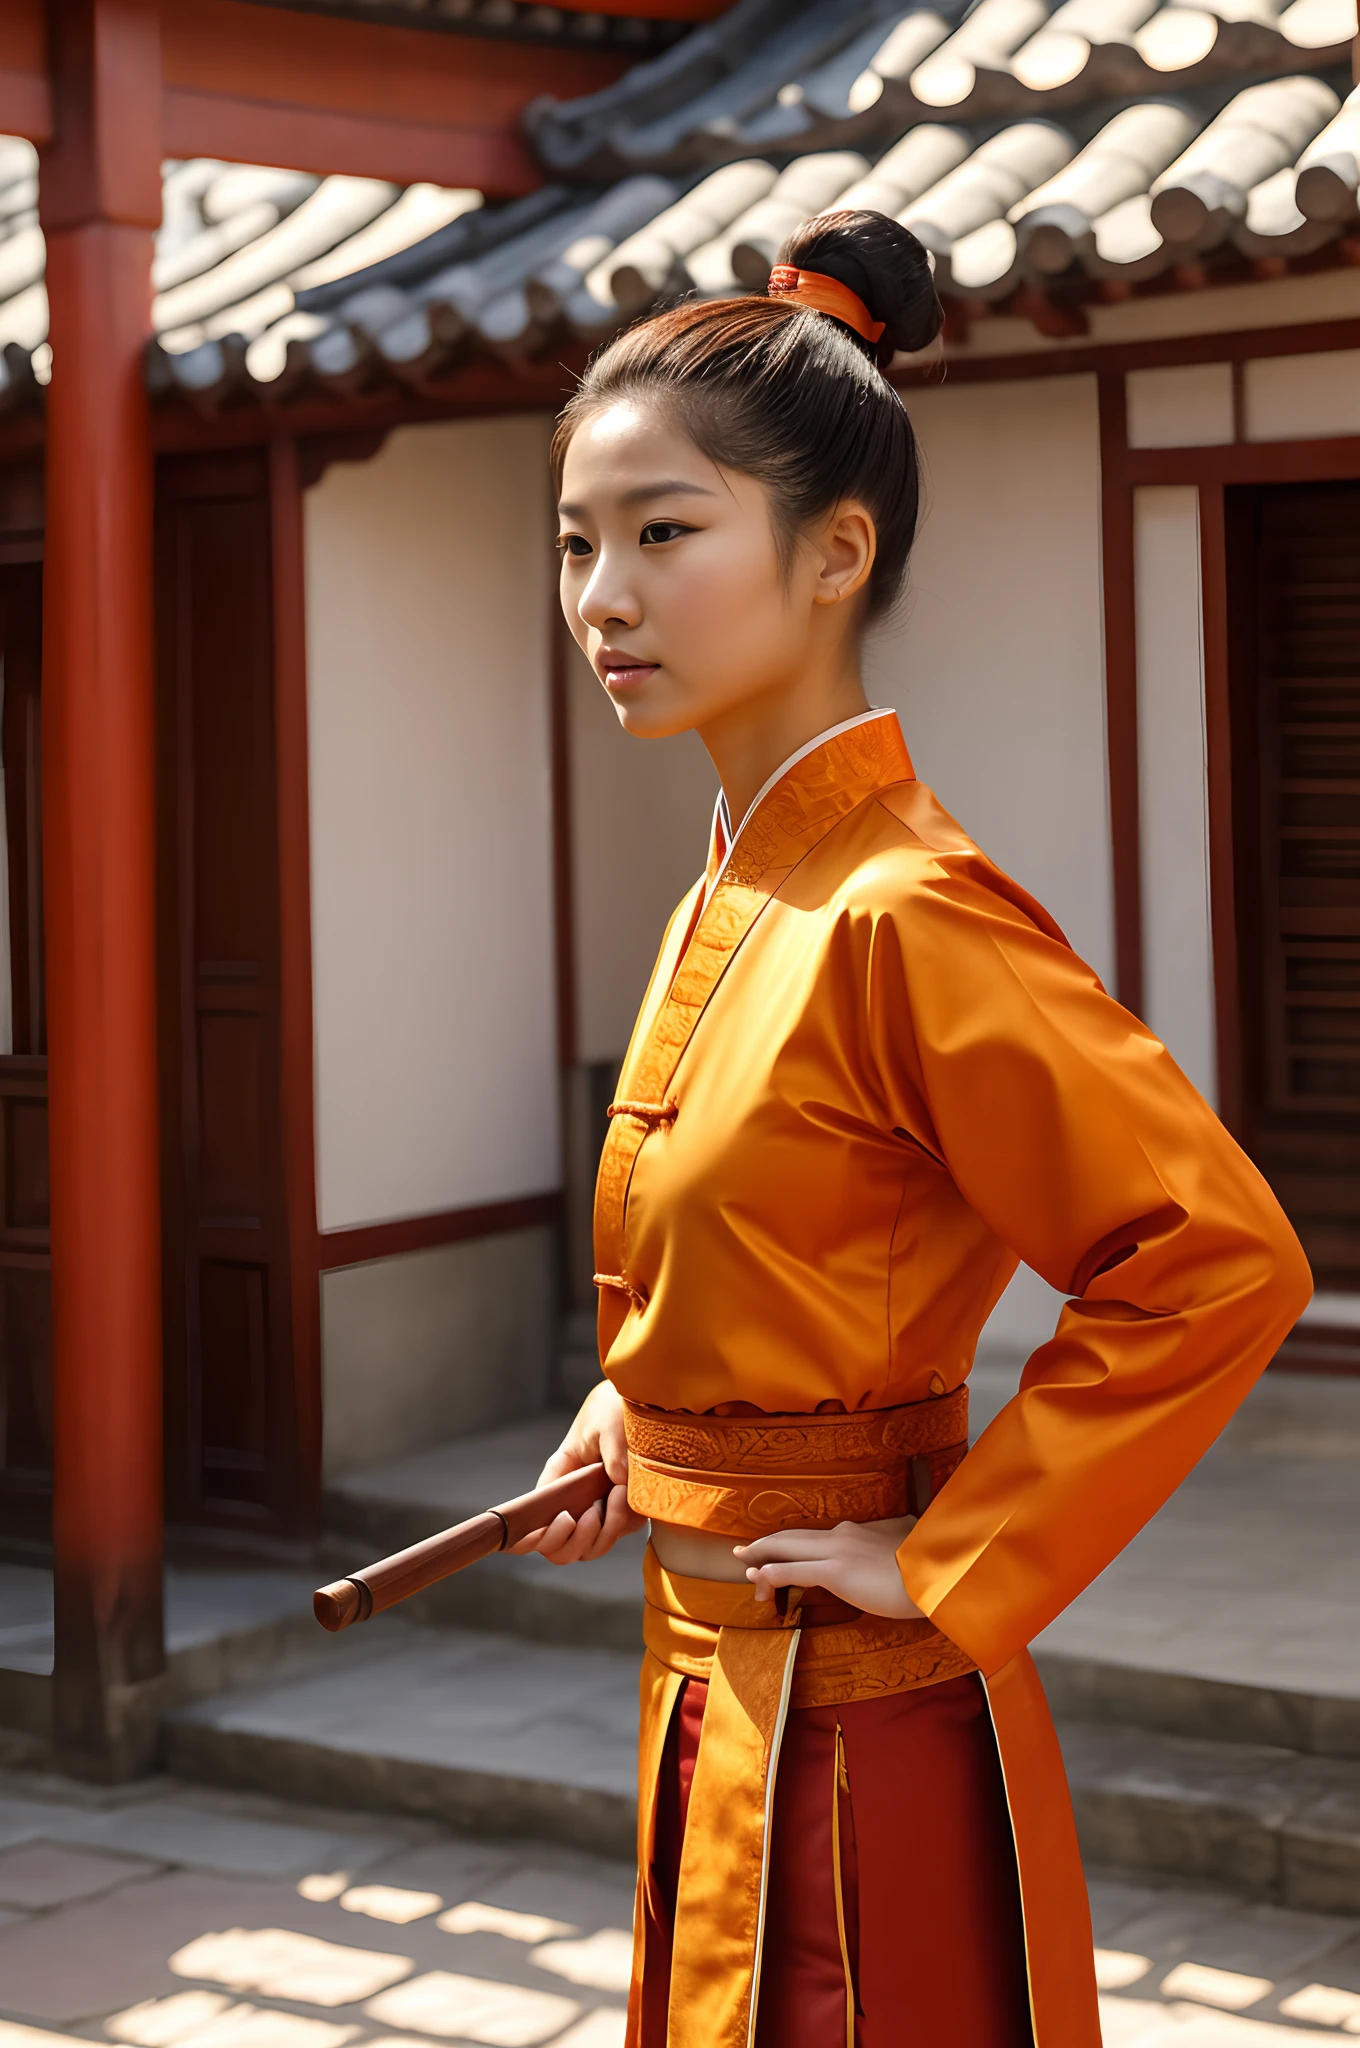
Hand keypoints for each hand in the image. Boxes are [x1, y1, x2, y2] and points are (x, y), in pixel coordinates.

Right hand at [507, 1379, 644, 1565]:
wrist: (643, 1398)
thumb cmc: (614, 1408)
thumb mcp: (609, 1427)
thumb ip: (613, 1459)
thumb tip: (619, 1489)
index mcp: (559, 1474)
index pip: (534, 1515)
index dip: (539, 1533)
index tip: (566, 1519)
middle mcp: (572, 1498)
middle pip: (557, 1546)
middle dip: (575, 1541)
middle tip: (594, 1514)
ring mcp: (596, 1508)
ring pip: (586, 1548)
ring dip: (602, 1535)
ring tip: (617, 1496)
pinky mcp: (620, 1512)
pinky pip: (616, 1535)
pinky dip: (623, 1526)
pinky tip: (630, 1497)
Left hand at [734, 1517, 924, 1619]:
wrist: (937, 1574)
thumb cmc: (926, 1569)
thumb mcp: (905, 1551)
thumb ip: (892, 1547)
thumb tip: (897, 1547)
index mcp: (857, 1532)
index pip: (815, 1538)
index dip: (792, 1546)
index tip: (779, 1553)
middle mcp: (842, 1536)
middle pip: (793, 1537)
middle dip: (766, 1544)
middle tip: (744, 1552)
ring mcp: (837, 1552)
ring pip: (787, 1549)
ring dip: (762, 1558)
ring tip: (744, 1565)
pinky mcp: (835, 1571)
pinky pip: (794, 1571)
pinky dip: (772, 1573)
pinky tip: (758, 1577)